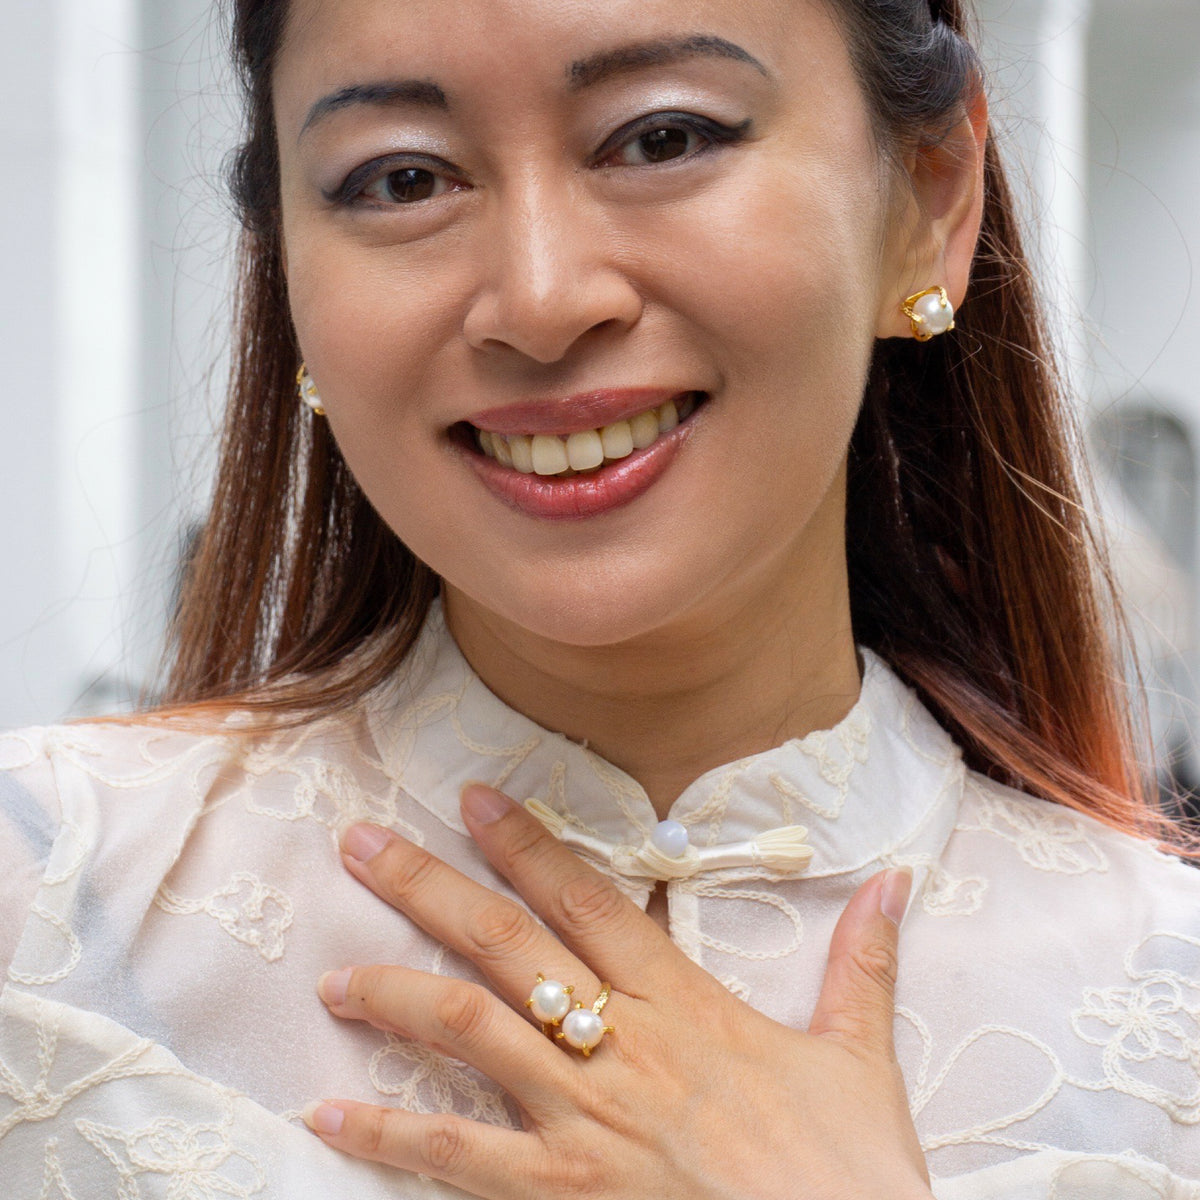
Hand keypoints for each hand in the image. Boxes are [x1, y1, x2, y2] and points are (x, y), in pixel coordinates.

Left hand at [305, 783, 931, 1199]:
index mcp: (685, 1003)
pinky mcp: (569, 1192)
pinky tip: (332, 1112)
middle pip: (509, 946)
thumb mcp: (861, 1054)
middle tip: (360, 844)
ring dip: (396, 995)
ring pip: (472, 1034)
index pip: (590, 900)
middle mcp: (623, 1044)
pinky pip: (463, 1162)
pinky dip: (393, 1134)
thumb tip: (899, 881)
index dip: (528, 845)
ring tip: (334, 977)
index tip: (475, 799)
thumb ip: (864, 960)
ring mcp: (588, 1118)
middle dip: (429, 889)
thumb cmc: (852, 1170)